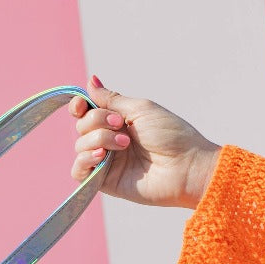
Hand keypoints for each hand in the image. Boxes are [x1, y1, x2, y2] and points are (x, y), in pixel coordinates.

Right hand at [70, 76, 220, 207]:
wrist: (186, 167)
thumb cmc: (171, 135)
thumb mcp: (140, 109)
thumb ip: (111, 99)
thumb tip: (90, 81)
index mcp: (118, 121)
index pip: (86, 111)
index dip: (79, 106)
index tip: (82, 104)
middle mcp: (110, 140)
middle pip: (81, 126)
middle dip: (97, 120)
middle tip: (121, 124)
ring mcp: (107, 161)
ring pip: (80, 145)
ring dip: (98, 139)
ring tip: (124, 144)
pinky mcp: (104, 181)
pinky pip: (78, 171)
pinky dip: (84, 160)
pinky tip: (102, 155)